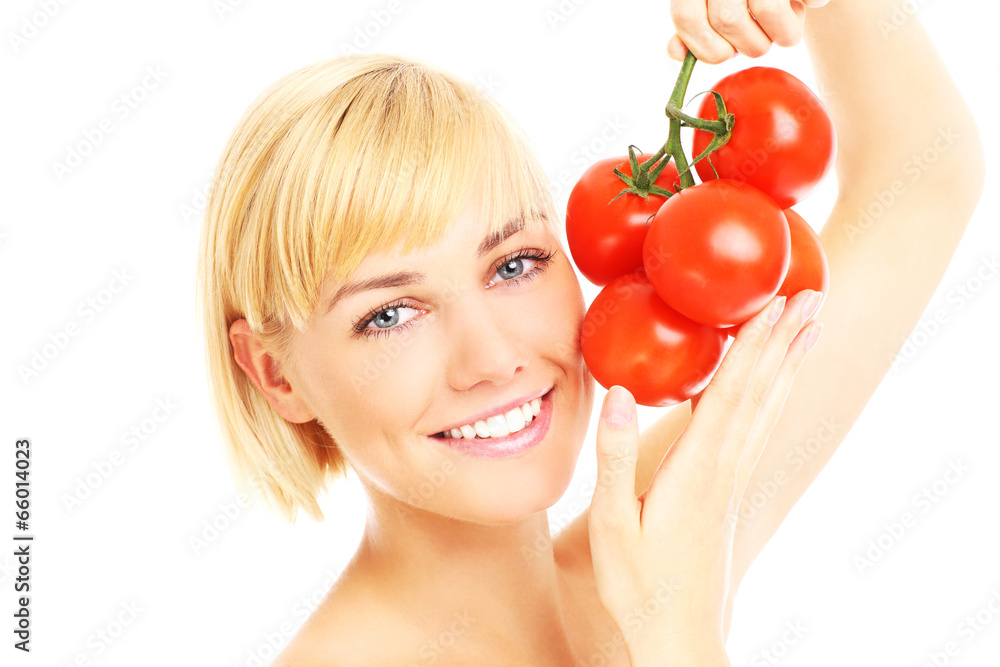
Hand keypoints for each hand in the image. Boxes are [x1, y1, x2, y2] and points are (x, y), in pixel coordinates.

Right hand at [587, 289, 822, 659]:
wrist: (678, 635)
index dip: (752, 346)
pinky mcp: (731, 493)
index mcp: (696, 472)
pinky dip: (773, 396)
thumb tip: (622, 394)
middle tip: (812, 293)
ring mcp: (733, 482)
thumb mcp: (610, 524)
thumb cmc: (638, 585)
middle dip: (784, 339)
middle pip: (761, 392)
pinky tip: (777, 383)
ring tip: (809, 326)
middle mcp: (725, 470)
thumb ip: (614, 457)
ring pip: (767, 409)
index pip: (729, 394)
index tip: (773, 303)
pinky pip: (759, 430)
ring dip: (788, 363)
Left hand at [667, 0, 831, 63]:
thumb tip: (676, 52)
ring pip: (768, 14)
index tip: (725, 53)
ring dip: (784, 34)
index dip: (705, 48)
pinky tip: (806, 3)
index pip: (686, 18)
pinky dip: (811, 6)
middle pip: (728, 21)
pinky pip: (808, 0)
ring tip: (786, 25)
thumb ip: (694, 24)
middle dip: (750, 46)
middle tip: (761, 39)